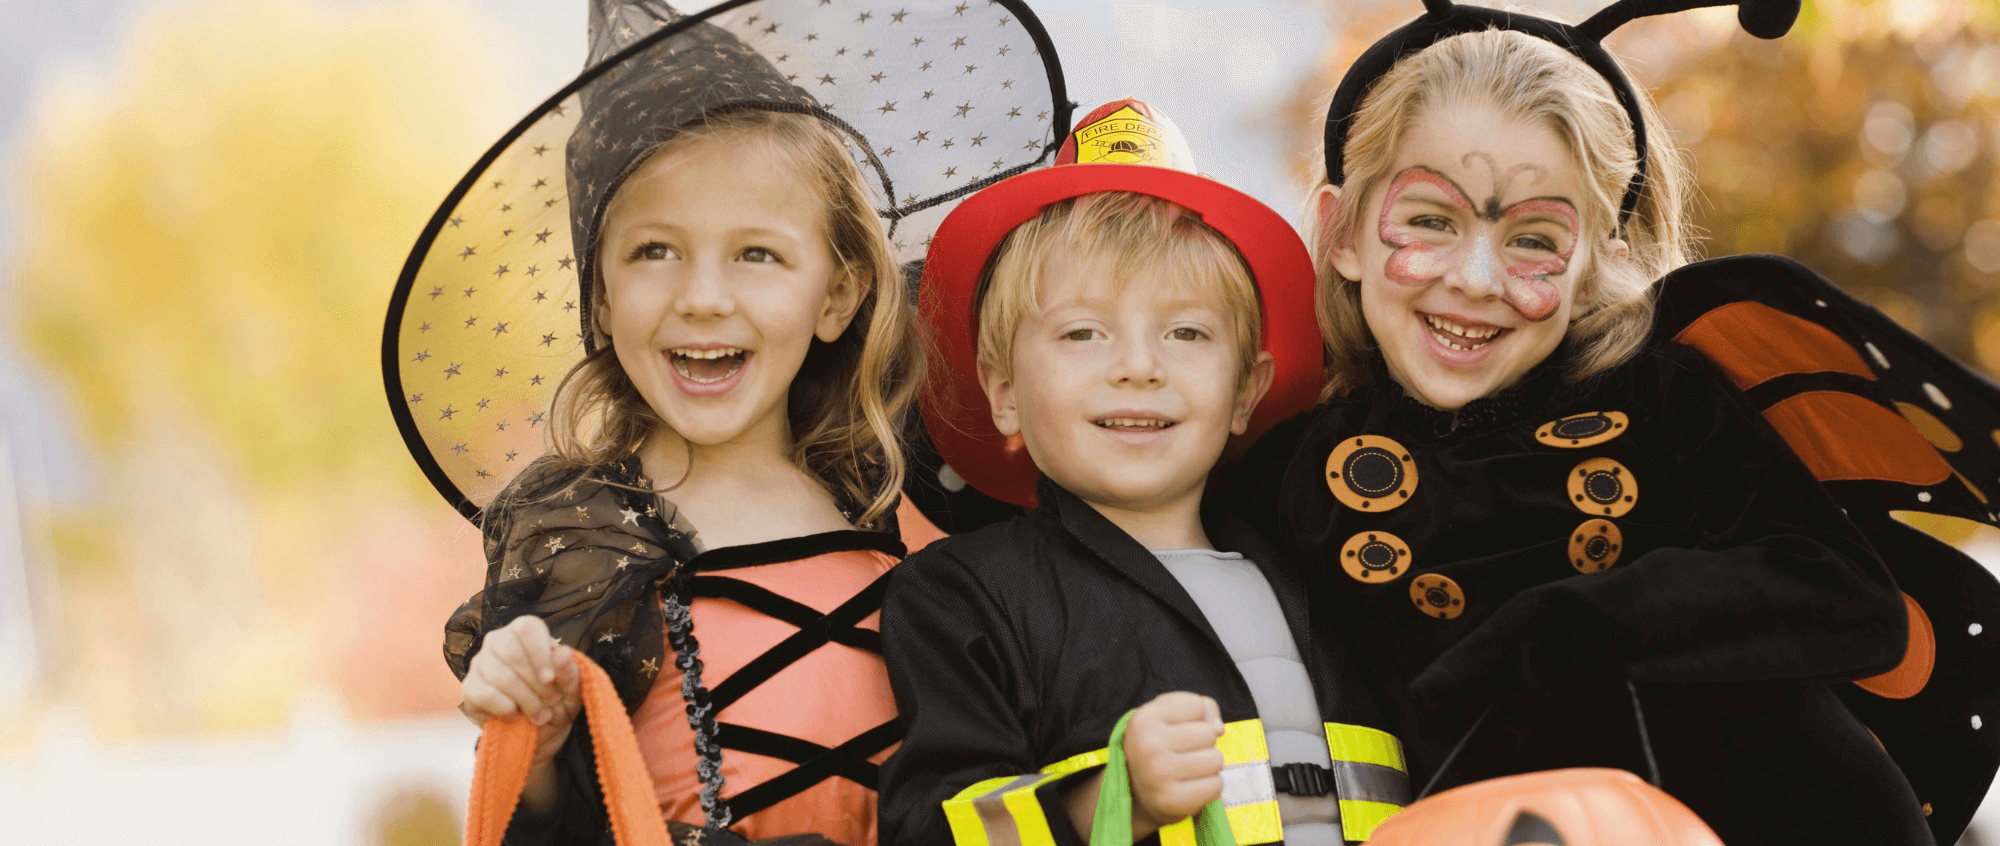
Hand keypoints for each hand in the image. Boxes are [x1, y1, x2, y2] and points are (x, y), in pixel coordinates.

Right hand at [461, 615, 583, 767]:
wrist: (539, 733)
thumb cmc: (557, 702)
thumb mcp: (572, 689)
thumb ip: (569, 671)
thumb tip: (562, 653)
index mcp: (525, 632)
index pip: (526, 628)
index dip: (540, 654)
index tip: (550, 679)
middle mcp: (497, 641)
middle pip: (512, 653)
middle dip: (535, 683)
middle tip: (551, 701)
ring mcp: (480, 663)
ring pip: (500, 676)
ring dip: (525, 700)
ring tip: (540, 714)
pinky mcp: (470, 687)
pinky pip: (484, 694)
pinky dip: (505, 709)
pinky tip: (516, 715)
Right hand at [1124, 691, 1225, 830]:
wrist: (1139, 792)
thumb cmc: (1161, 746)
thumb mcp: (1171, 717)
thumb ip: (1203, 708)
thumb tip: (1219, 729)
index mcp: (1143, 719)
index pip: (1197, 705)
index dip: (1196, 717)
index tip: (1178, 728)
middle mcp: (1147, 745)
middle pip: (1209, 733)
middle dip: (1204, 742)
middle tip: (1184, 752)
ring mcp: (1158, 775)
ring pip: (1216, 760)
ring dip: (1209, 765)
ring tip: (1190, 768)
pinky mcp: (1171, 800)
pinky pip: (1216, 785)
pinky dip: (1210, 785)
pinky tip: (1192, 785)